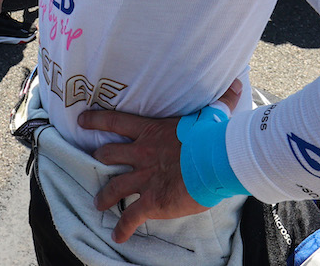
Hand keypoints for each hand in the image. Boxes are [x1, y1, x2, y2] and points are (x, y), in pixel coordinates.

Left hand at [78, 79, 241, 243]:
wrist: (215, 161)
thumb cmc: (213, 136)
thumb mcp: (213, 114)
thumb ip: (221, 100)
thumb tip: (238, 83)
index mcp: (151, 131)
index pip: (115, 121)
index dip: (96, 120)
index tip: (81, 120)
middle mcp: (142, 154)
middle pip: (109, 154)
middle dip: (101, 158)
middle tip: (95, 161)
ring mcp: (144, 178)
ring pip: (114, 187)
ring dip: (105, 196)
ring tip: (99, 204)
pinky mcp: (152, 201)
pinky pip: (131, 216)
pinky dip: (123, 228)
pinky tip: (118, 237)